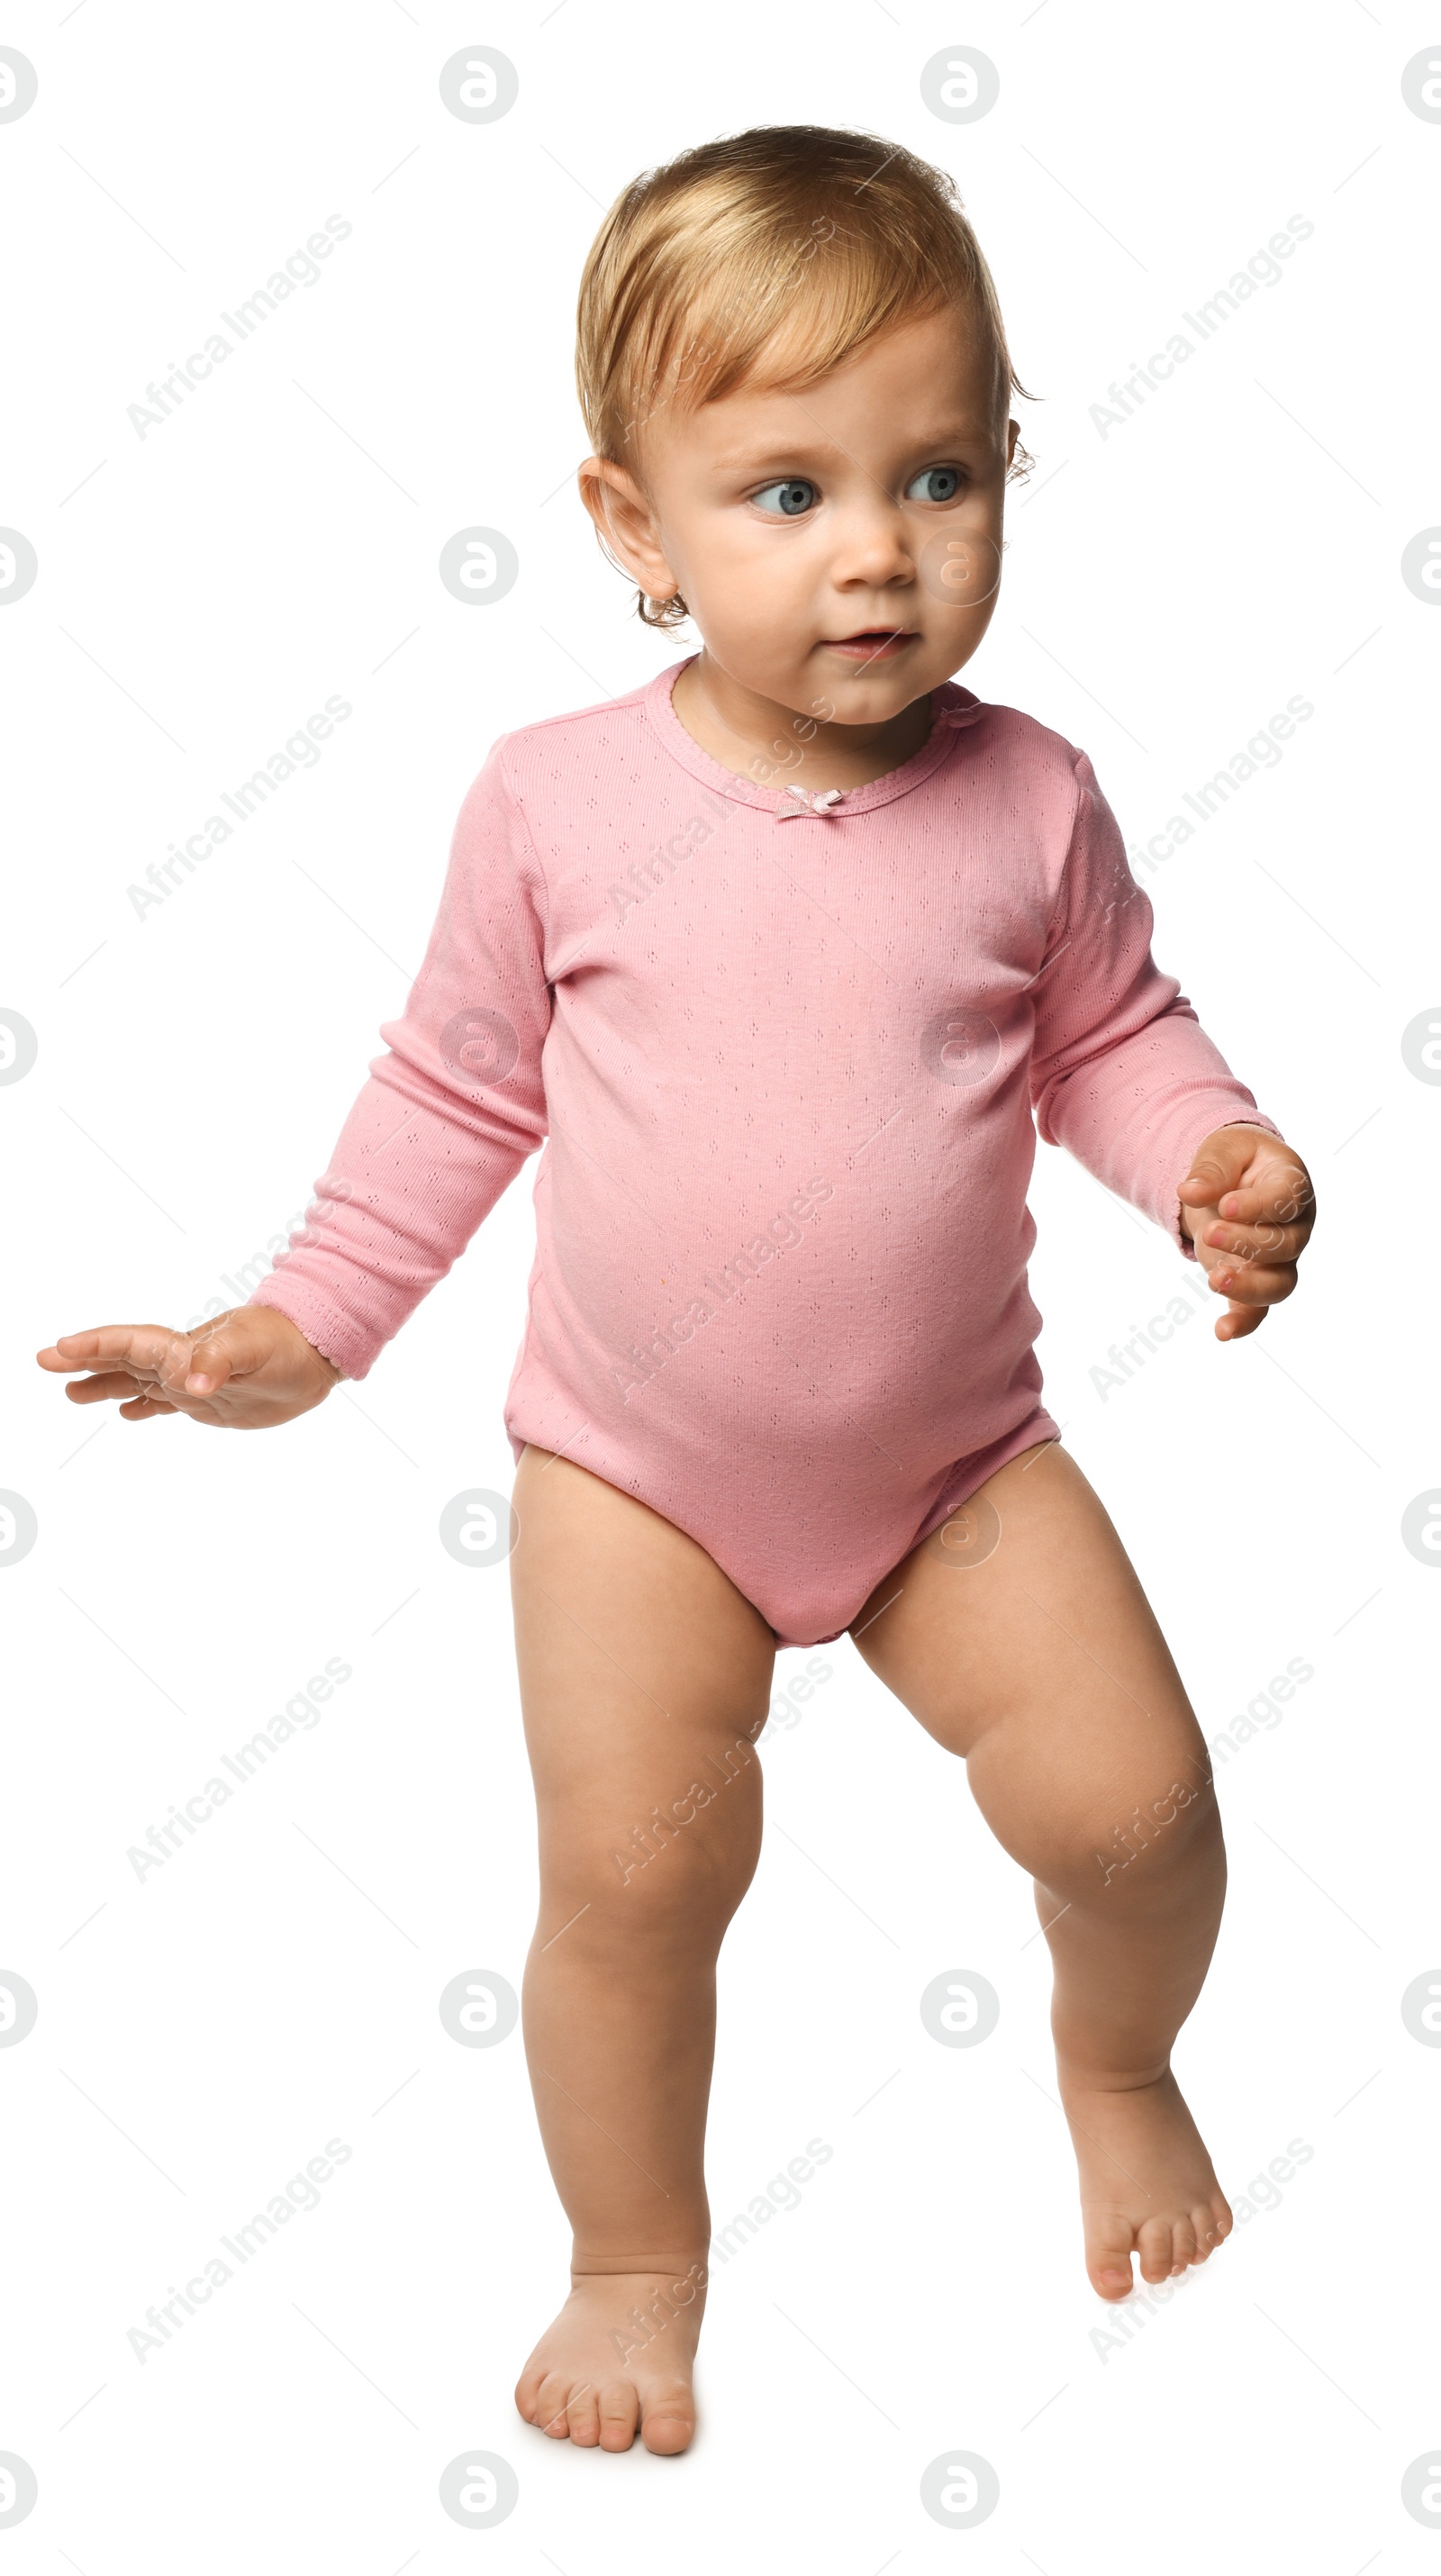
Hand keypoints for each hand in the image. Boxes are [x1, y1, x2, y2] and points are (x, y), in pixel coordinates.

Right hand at [34, 1306, 340, 1429]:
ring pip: (136, 1381)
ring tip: (70, 1392)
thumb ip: (219, 1363)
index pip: (129, 1344)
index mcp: (183, 1347)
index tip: (59, 1350)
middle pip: (122, 1359)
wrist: (316, 1354)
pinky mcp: (209, 1399)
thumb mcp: (253, 1348)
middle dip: (85, 1360)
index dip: (95, 1347)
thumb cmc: (286, 1344)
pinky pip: (164, 1401)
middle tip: (44, 1360)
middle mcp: (180, 1361)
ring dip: (104, 1384)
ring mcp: (191, 1380)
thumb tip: (190, 1384)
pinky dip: (142, 1406)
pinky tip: (126, 1413)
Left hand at [1176, 1125, 1314, 1341]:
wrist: (1233, 1180)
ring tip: (1214, 1279)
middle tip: (1209, 1231)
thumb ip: (1211, 1170)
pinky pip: (1259, 1310)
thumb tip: (1190, 1192)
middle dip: (1248, 1242)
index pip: (1286, 1200)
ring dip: (1249, 1287)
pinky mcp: (1256, 1280)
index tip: (1225, 1205)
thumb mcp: (1222, 1150)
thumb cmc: (1235, 1160)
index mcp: (1292, 1185)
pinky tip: (1221, 1331)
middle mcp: (1294, 1227)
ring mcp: (1280, 1259)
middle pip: (1285, 1245)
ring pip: (1280, 1284)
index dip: (1258, 1206)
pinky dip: (1243, 1322)